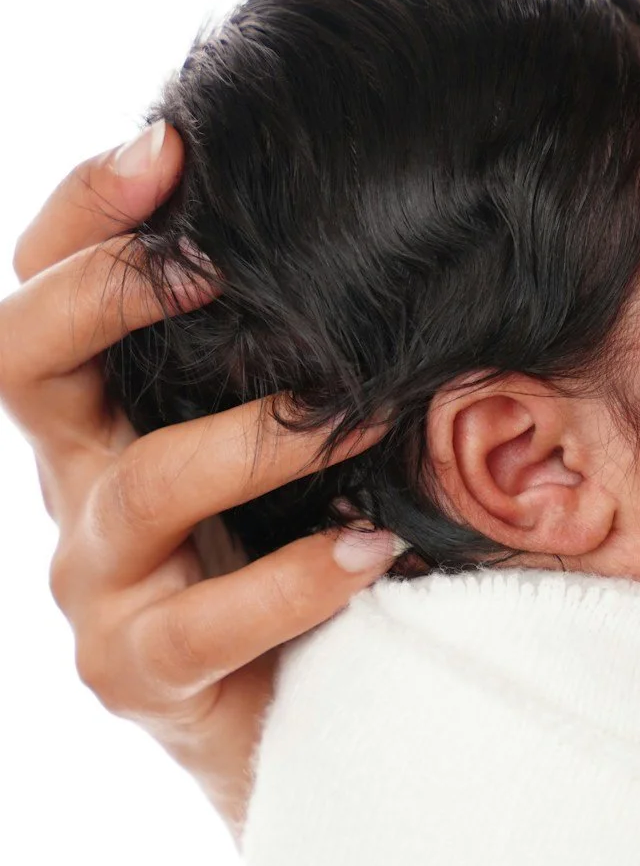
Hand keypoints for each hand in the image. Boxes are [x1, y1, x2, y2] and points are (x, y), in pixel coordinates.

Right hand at [2, 128, 400, 834]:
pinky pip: (204, 623)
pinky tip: (371, 546)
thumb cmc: (297, 538)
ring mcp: (93, 582)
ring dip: (258, 438)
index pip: (43, 286)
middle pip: (25, 362)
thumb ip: (284, 340)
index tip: (167, 144)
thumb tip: (378, 206)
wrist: (299, 721)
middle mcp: (74, 482)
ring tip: (362, 410)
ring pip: (143, 485)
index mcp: (96, 408)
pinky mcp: (135, 673)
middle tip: (213, 259)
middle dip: (108, 292)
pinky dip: (294, 579)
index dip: (86, 210)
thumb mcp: (279, 427)